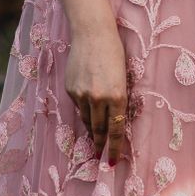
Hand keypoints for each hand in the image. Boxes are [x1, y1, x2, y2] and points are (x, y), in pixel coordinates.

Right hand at [64, 18, 127, 164]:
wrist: (92, 33)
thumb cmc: (114, 52)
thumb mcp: (123, 77)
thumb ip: (118, 99)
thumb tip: (114, 120)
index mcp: (117, 95)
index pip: (116, 130)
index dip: (114, 148)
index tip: (111, 162)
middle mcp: (99, 98)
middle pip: (99, 130)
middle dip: (100, 143)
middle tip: (101, 154)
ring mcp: (82, 94)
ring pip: (87, 120)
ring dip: (92, 128)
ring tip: (95, 135)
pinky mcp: (71, 89)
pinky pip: (79, 106)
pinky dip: (84, 108)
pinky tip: (88, 101)